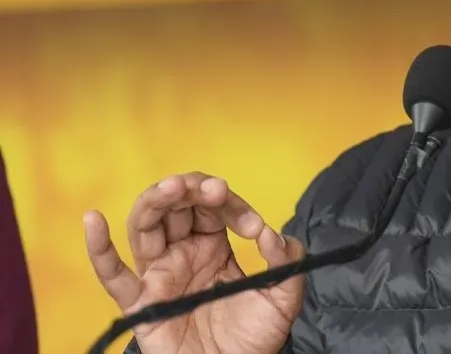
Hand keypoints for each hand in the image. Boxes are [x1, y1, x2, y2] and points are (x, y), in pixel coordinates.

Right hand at [84, 173, 305, 353]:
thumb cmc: (254, 336)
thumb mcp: (283, 297)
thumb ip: (285, 262)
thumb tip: (271, 233)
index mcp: (215, 245)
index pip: (214, 207)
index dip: (232, 206)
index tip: (254, 227)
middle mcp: (183, 253)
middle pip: (176, 206)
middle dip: (192, 189)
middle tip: (212, 189)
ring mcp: (160, 274)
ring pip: (145, 226)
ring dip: (155, 201)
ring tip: (172, 187)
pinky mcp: (141, 302)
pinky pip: (112, 275)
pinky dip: (99, 247)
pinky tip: (93, 219)